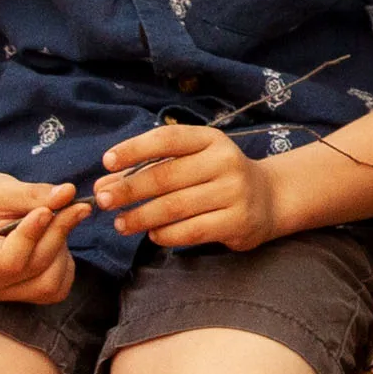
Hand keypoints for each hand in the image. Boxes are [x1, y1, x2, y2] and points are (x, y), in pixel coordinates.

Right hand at [0, 173, 83, 302]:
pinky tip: (56, 241)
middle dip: (57, 233)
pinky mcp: (28, 294)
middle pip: (36, 266)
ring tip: (55, 223)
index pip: (11, 259)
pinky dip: (65, 263)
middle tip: (71, 205)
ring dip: (62, 249)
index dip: (33, 235)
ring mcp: (8, 293)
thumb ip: (34, 194)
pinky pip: (59, 287)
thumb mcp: (3, 190)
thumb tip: (68, 192)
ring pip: (51, 282)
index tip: (46, 210)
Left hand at [95, 122, 279, 250]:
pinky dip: (167, 234)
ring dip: (142, 217)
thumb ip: (148, 170)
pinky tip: (153, 235)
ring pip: (176, 207)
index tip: (106, 161)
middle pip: (166, 176)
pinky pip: (192, 231)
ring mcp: (234, 192)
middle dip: (129, 189)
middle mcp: (225, 161)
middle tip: (103, 201)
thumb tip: (103, 185)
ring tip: (121, 223)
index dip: (135, 149)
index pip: (168, 139)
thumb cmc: (217, 177)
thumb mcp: (190, 163)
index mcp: (210, 139)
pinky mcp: (238, 221)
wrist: (269, 198)